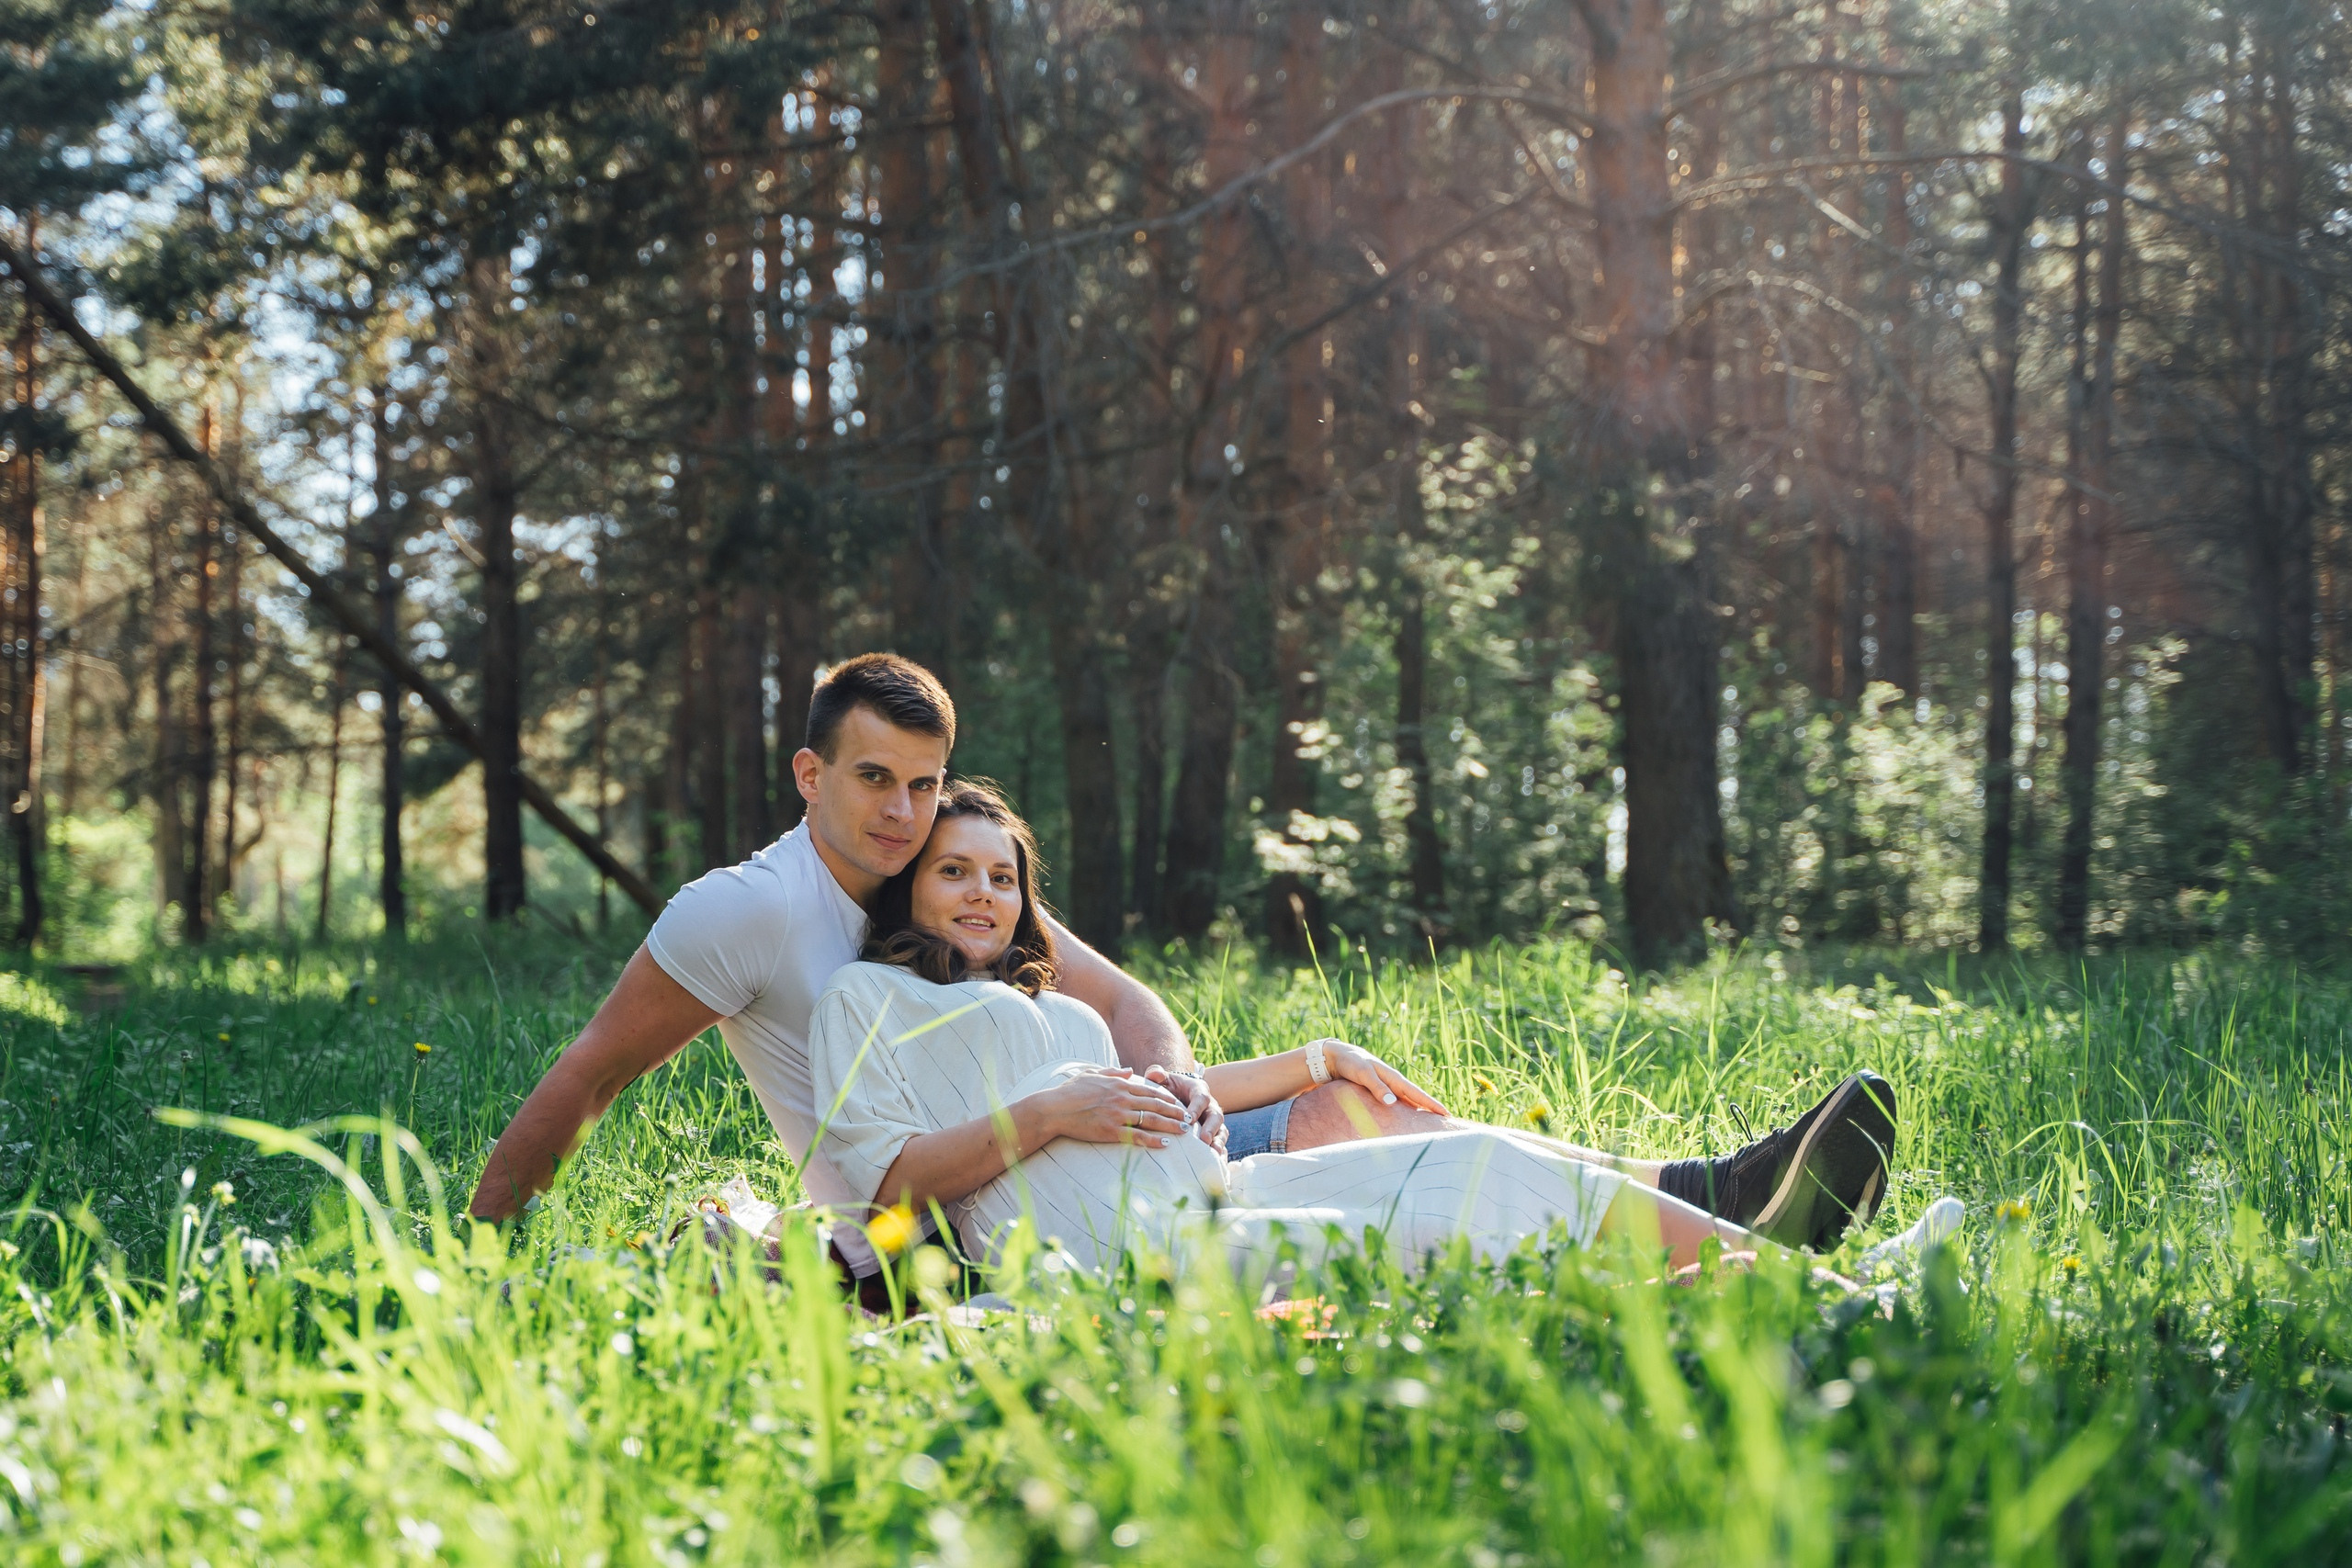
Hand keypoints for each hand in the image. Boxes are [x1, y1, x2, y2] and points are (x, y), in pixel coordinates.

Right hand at [1033, 1067, 1189, 1147]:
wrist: (1053, 1109)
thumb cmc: (1069, 1092)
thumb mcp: (1091, 1074)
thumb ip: (1113, 1073)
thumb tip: (1129, 1071)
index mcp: (1119, 1085)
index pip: (1150, 1091)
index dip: (1167, 1097)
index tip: (1178, 1103)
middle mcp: (1122, 1098)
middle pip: (1155, 1105)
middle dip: (1175, 1112)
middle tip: (1189, 1118)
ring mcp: (1117, 1115)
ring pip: (1151, 1120)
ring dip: (1170, 1125)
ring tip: (1184, 1131)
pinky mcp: (1111, 1131)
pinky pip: (1137, 1137)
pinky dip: (1153, 1140)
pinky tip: (1165, 1144)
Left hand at [1147, 1065, 1227, 1152]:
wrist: (1179, 1094)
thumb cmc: (1171, 1088)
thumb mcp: (1165, 1079)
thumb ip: (1158, 1074)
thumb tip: (1154, 1074)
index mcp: (1199, 1090)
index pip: (1201, 1098)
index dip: (1196, 1108)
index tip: (1188, 1119)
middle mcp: (1210, 1106)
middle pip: (1216, 1116)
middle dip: (1211, 1128)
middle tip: (1204, 1140)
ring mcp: (1213, 1121)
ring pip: (1221, 1131)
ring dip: (1218, 1142)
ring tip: (1214, 1154)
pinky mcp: (1213, 1134)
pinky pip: (1220, 1143)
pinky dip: (1221, 1153)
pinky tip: (1218, 1163)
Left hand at [1317, 1039, 1450, 1115]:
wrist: (1337, 1057)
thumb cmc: (1351, 1064)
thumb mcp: (1363, 1074)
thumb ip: (1377, 1087)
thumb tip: (1392, 1103)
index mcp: (1393, 1078)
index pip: (1417, 1094)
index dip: (1432, 1105)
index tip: (1447, 1115)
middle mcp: (1394, 1084)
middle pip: (1417, 1099)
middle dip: (1432, 1110)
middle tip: (1448, 1123)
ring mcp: (1388, 1088)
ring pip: (1409, 1102)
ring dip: (1420, 1111)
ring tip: (1433, 1124)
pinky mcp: (1380, 1092)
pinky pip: (1398, 1103)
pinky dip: (1406, 1110)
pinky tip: (1409, 1119)